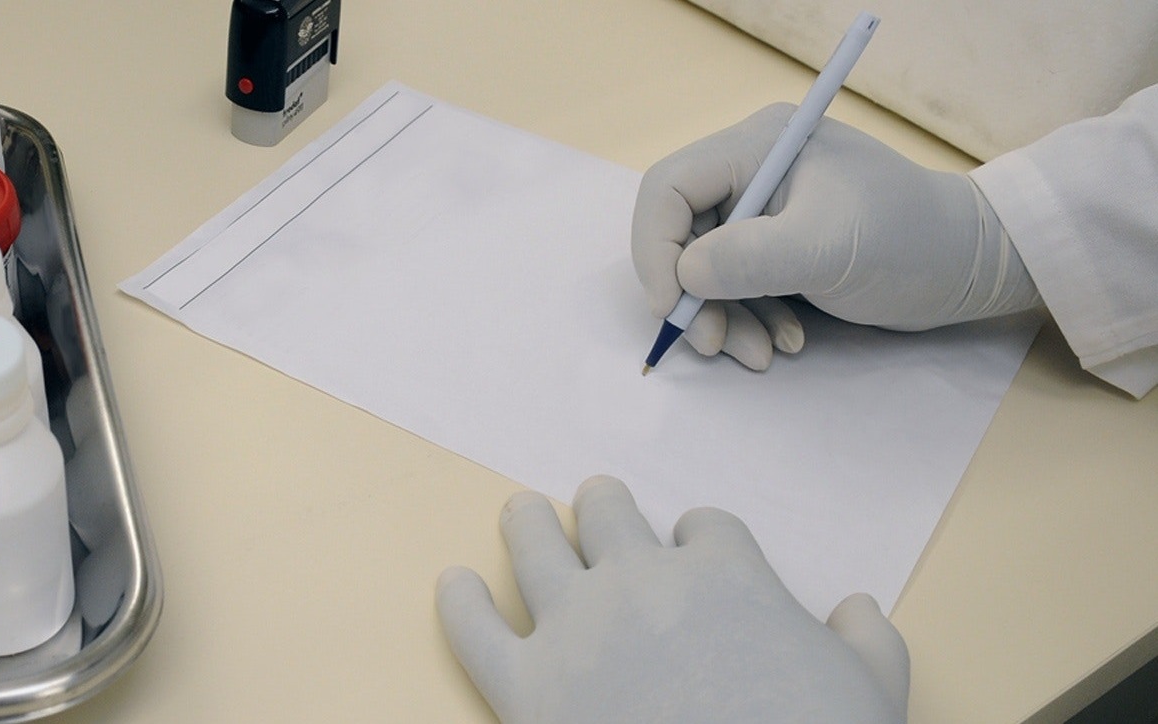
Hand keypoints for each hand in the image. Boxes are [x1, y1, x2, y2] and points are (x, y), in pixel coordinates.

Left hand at [436, 476, 908, 722]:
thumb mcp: (874, 689)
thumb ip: (868, 641)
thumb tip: (858, 608)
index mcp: (724, 571)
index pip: (705, 527)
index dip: (700, 537)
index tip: (695, 549)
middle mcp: (641, 580)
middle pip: (610, 513)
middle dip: (606, 505)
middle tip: (597, 501)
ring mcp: (576, 628)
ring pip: (536, 544)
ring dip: (528, 521)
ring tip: (521, 511)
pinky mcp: (525, 686)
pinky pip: (476, 629)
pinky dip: (460, 603)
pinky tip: (454, 584)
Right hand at [631, 103, 1041, 369]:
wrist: (972, 267)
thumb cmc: (910, 240)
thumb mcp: (830, 248)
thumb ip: (752, 258)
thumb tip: (685, 274)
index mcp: (758, 146)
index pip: (669, 188)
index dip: (657, 248)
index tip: (673, 306)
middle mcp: (753, 171)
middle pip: (681, 234)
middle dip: (694, 296)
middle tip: (714, 344)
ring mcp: (764, 211)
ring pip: (704, 269)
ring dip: (724, 318)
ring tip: (763, 354)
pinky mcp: (778, 247)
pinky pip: (735, 286)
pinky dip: (749, 320)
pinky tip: (786, 342)